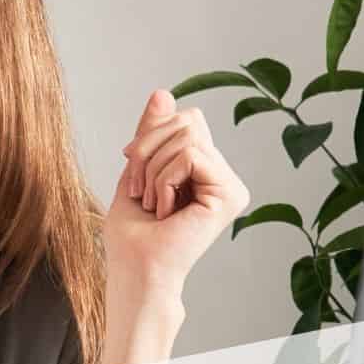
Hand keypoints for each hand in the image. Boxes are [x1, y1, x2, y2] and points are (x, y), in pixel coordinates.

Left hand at [104, 89, 250, 301]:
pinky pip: (191, 155)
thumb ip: (152, 133)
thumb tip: (163, 91)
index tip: (132, 168)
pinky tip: (165, 210)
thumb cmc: (132, 236)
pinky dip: (164, 179)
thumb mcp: (137, 170)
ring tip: (154, 205)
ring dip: (153, 169)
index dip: (151, 135)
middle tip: (141, 192)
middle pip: (188, 119)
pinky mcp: (231, 194)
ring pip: (188, 135)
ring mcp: (231, 186)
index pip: (185, 119)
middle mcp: (224, 177)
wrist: (136, 271)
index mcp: (205, 171)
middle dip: (148, 149)